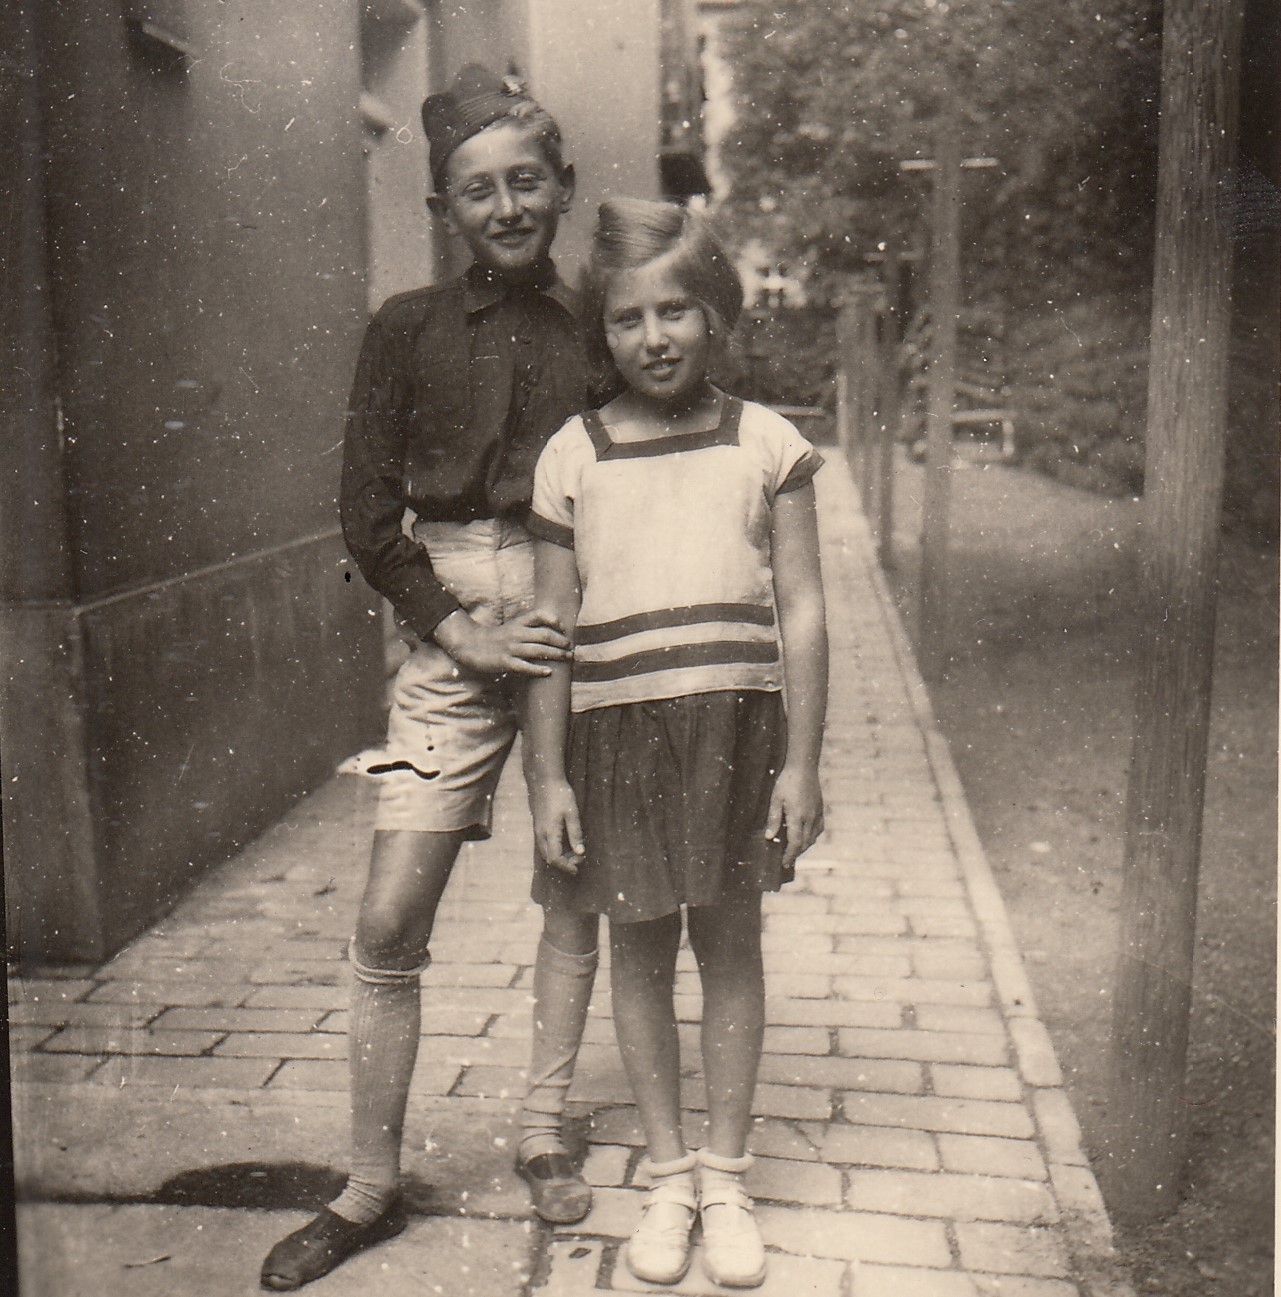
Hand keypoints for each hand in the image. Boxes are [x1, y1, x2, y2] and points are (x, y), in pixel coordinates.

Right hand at [434, 608, 570, 676]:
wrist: (470, 645)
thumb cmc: (496, 637)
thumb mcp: (512, 627)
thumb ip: (529, 627)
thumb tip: (552, 630)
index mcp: (518, 623)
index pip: (538, 615)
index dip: (553, 619)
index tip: (564, 627)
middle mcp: (516, 633)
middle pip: (544, 635)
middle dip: (561, 641)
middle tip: (571, 647)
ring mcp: (510, 648)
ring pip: (538, 651)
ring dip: (555, 655)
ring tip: (567, 658)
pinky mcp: (505, 662)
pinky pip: (524, 666)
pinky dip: (538, 669)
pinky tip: (548, 672)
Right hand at [529, 776, 585, 874]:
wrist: (544, 780)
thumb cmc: (560, 794)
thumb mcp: (572, 813)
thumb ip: (576, 833)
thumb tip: (580, 852)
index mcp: (550, 833)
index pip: (555, 859)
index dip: (566, 866)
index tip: (578, 868)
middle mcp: (541, 834)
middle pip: (549, 858)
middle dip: (564, 863)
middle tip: (579, 858)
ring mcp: (537, 830)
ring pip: (545, 852)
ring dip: (559, 857)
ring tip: (574, 852)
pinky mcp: (538, 826)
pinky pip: (544, 845)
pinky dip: (554, 850)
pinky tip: (565, 843)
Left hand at [764, 763, 824, 867]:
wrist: (804, 767)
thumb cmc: (787, 782)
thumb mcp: (775, 799)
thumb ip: (773, 819)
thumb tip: (770, 837)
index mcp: (797, 817)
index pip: (795, 843)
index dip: (790, 855)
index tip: (784, 864)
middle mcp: (809, 818)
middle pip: (805, 843)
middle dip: (796, 853)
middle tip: (787, 860)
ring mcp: (817, 814)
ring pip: (813, 837)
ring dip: (804, 846)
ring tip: (794, 849)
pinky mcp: (820, 809)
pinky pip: (819, 828)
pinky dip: (813, 836)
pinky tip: (806, 836)